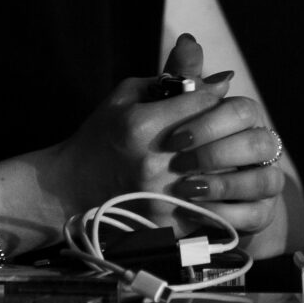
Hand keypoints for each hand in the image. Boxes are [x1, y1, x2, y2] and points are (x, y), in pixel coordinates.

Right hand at [39, 35, 282, 238]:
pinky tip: (212, 182)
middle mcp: (154, 162)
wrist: (75, 184)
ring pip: (220, 175)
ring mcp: (162, 195)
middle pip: (217, 139)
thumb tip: (223, 80)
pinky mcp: (168, 222)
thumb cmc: (102, 133)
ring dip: (226, 163)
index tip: (213, 98)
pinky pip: (210, 206)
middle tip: (228, 126)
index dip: (213, 97)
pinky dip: (216, 194)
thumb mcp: (126, 95)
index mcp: (142, 125)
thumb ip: (172, 80)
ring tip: (223, 154)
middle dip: (226, 130)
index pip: (202, 102)